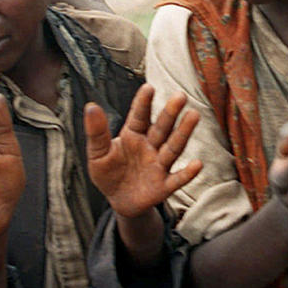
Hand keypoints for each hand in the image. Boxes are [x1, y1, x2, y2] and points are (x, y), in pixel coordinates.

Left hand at [86, 84, 202, 218]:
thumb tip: (91, 106)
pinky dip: (187, 173)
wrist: (119, 200)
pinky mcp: (164, 185)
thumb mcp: (97, 153)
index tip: (148, 87)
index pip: (139, 116)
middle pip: (162, 128)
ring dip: (183, 133)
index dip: (143, 103)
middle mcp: (150, 146)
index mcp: (133, 135)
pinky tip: (197, 164)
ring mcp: (159, 165)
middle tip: (180, 96)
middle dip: (170, 113)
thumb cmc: (109, 173)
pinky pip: (177, 179)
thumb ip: (97, 132)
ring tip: (194, 116)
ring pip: (173, 147)